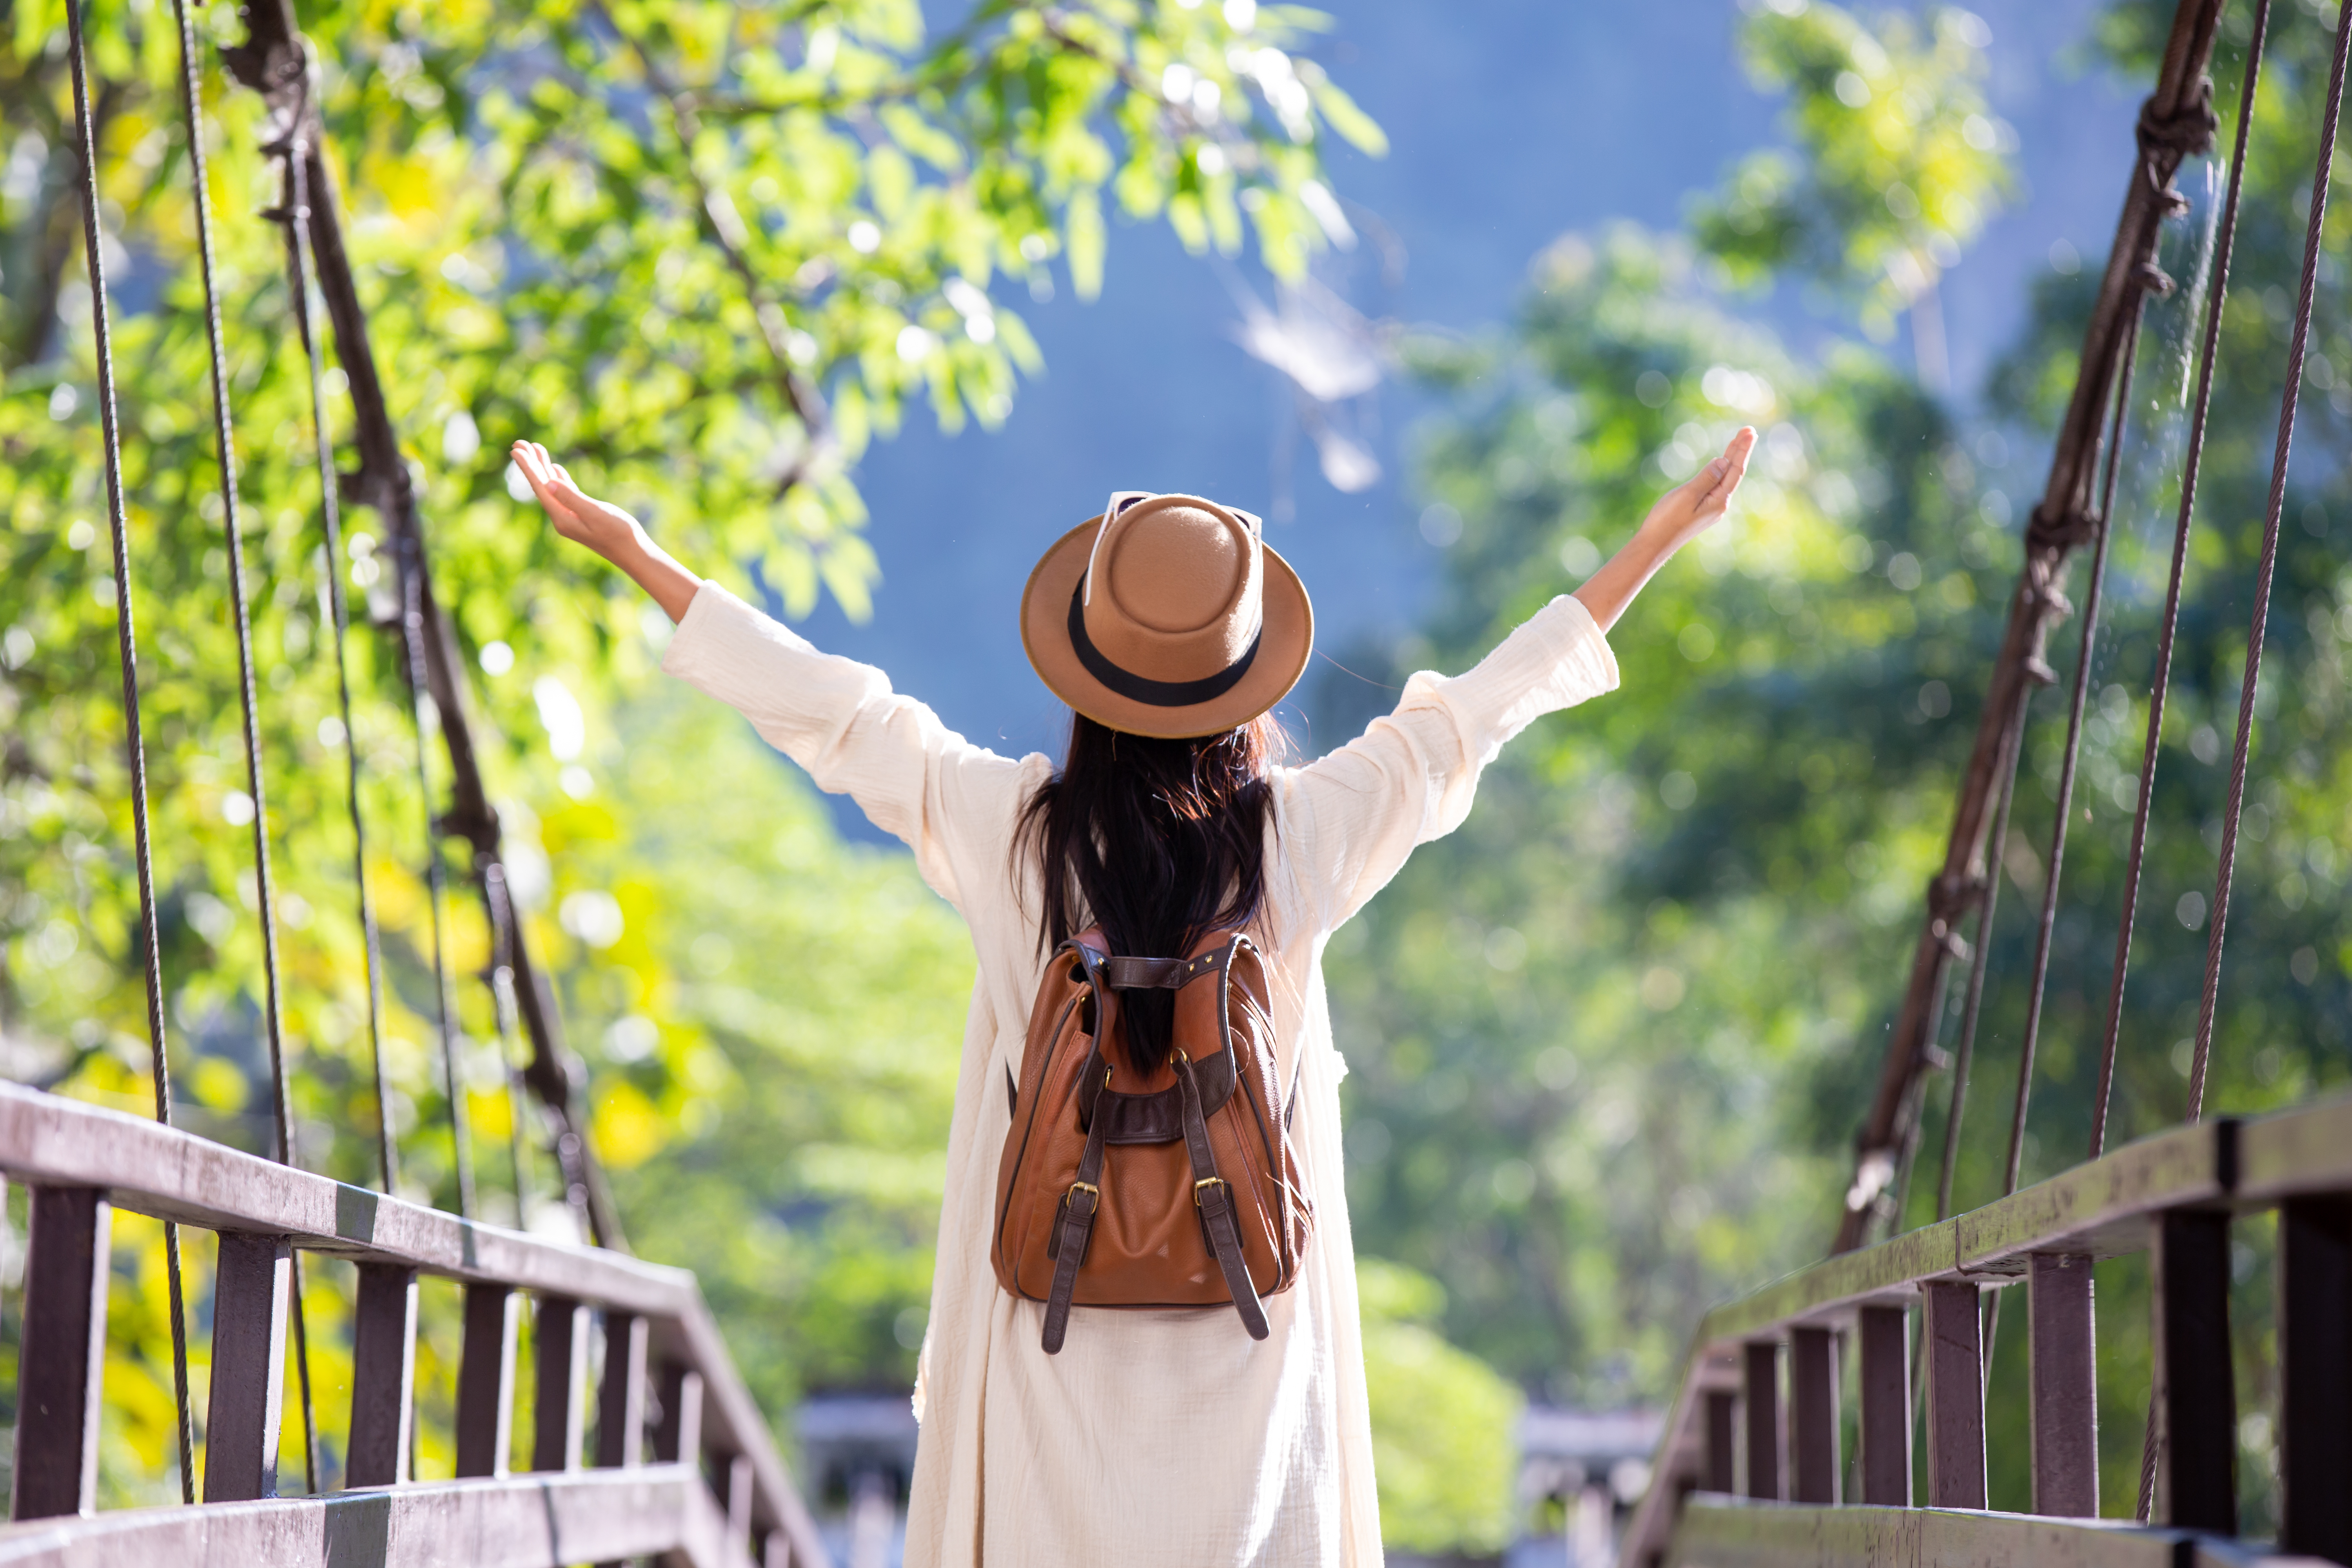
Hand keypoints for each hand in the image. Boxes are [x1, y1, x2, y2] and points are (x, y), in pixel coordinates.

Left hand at [509, 439, 703, 622]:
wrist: (633, 552)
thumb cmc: (618, 533)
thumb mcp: (594, 513)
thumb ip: (571, 498)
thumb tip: (549, 483)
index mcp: (562, 517)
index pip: (540, 487)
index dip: (527, 467)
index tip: (516, 449)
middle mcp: (562, 517)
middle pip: (542, 485)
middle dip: (531, 464)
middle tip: (518, 442)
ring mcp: (571, 516)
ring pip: (552, 487)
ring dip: (543, 468)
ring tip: (535, 448)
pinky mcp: (581, 515)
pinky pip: (564, 492)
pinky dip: (558, 479)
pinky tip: (555, 470)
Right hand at [1638, 426, 1755, 551]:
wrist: (1654, 545)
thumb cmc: (1667, 520)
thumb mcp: (1688, 495)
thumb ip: (1707, 477)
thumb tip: (1723, 462)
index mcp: (1718, 500)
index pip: (1734, 469)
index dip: (1742, 449)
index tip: (1749, 431)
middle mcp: (1719, 505)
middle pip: (1733, 472)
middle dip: (1739, 451)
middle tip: (1748, 431)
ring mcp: (1711, 508)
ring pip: (1725, 479)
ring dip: (1731, 459)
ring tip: (1737, 443)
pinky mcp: (1701, 511)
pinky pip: (1716, 485)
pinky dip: (1720, 471)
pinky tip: (1720, 467)